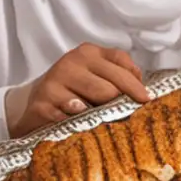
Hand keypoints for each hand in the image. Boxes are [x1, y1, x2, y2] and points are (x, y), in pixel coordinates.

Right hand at [5, 44, 150, 137]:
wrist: (34, 104)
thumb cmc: (74, 91)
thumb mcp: (96, 77)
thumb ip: (120, 77)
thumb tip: (143, 92)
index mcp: (89, 53)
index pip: (121, 64)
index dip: (136, 85)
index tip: (146, 100)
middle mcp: (71, 62)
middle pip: (110, 88)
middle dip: (121, 105)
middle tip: (127, 118)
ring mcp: (55, 81)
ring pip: (92, 103)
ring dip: (100, 116)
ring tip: (102, 123)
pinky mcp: (42, 103)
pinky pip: (70, 118)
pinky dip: (78, 126)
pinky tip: (79, 127)